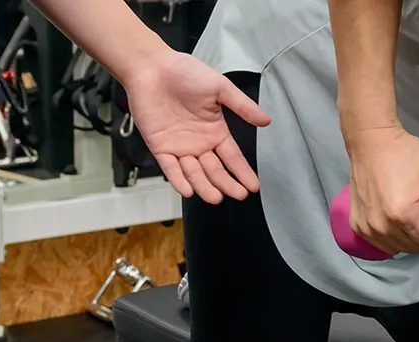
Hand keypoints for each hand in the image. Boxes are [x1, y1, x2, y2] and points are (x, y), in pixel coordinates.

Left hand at [120, 52, 270, 202]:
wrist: (152, 67)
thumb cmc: (185, 72)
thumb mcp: (220, 88)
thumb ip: (242, 106)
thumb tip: (266, 121)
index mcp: (215, 131)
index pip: (232, 157)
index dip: (243, 172)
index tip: (254, 186)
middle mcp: (199, 143)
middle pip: (215, 170)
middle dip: (226, 183)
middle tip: (238, 195)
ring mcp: (179, 146)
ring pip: (194, 173)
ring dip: (204, 186)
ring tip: (215, 198)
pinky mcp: (159, 146)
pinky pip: (170, 167)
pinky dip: (178, 179)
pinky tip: (188, 190)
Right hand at [343, 127, 418, 255]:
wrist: (370, 142)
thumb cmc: (405, 152)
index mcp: (403, 215)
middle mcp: (382, 226)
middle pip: (417, 248)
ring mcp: (367, 228)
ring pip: (399, 249)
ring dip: (411, 240)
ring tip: (416, 221)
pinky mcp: (357, 226)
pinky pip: (382, 245)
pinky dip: (393, 239)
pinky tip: (399, 226)